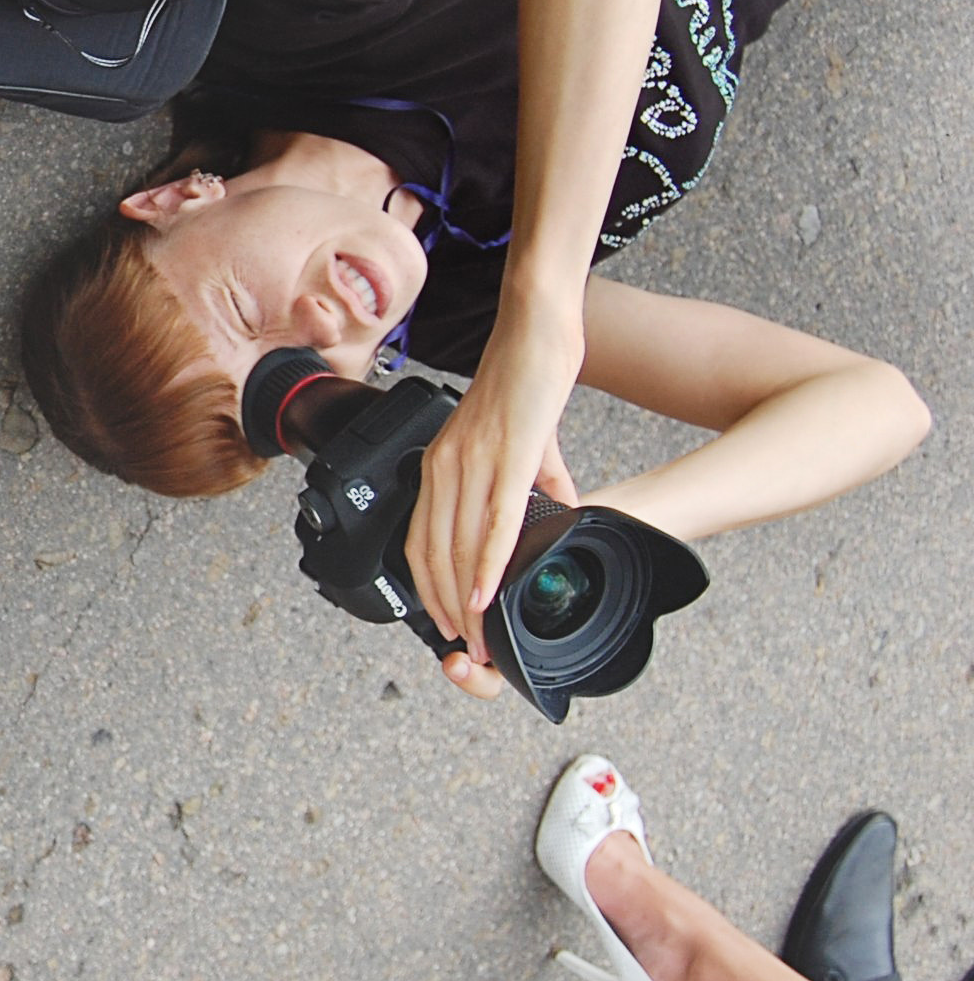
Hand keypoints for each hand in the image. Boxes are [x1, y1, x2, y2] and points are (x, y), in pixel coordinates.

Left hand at [407, 304, 584, 676]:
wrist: (536, 330)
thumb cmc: (526, 381)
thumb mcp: (523, 443)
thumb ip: (536, 481)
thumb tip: (559, 513)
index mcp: (440, 465)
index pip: (420, 541)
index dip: (428, 589)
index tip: (444, 625)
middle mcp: (444, 466)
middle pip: (432, 554)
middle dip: (444, 609)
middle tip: (464, 650)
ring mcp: (471, 462)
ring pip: (458, 546)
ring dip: (462, 599)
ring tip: (475, 638)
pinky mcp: (505, 456)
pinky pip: (493, 521)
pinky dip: (486, 563)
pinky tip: (486, 594)